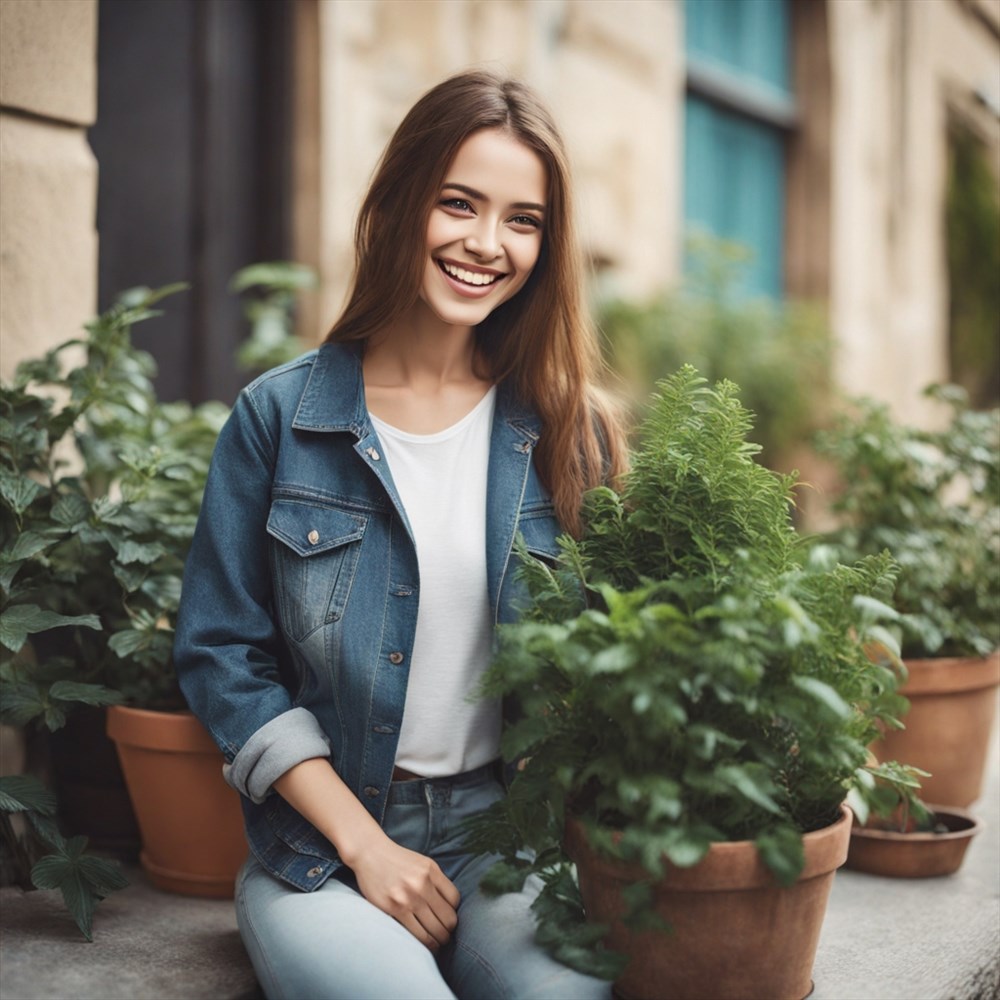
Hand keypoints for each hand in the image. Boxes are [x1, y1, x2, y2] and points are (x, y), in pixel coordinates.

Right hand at [349, 835, 459, 950]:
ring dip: (438, 941)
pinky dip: (424, 944)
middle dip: (448, 931)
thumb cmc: (397, 861)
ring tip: (436, 944)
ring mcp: (408, 898)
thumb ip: (436, 881)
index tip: (447, 918)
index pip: (455, 900)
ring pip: (434, 931)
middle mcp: (422, 884)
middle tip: (445, 936)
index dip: (453, 912)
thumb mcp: (422, 863)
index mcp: (431, 871)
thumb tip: (451, 907)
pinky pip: (416, 935)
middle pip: (448, 919)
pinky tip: (424, 945)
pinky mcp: (394, 909)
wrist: (369, 853)